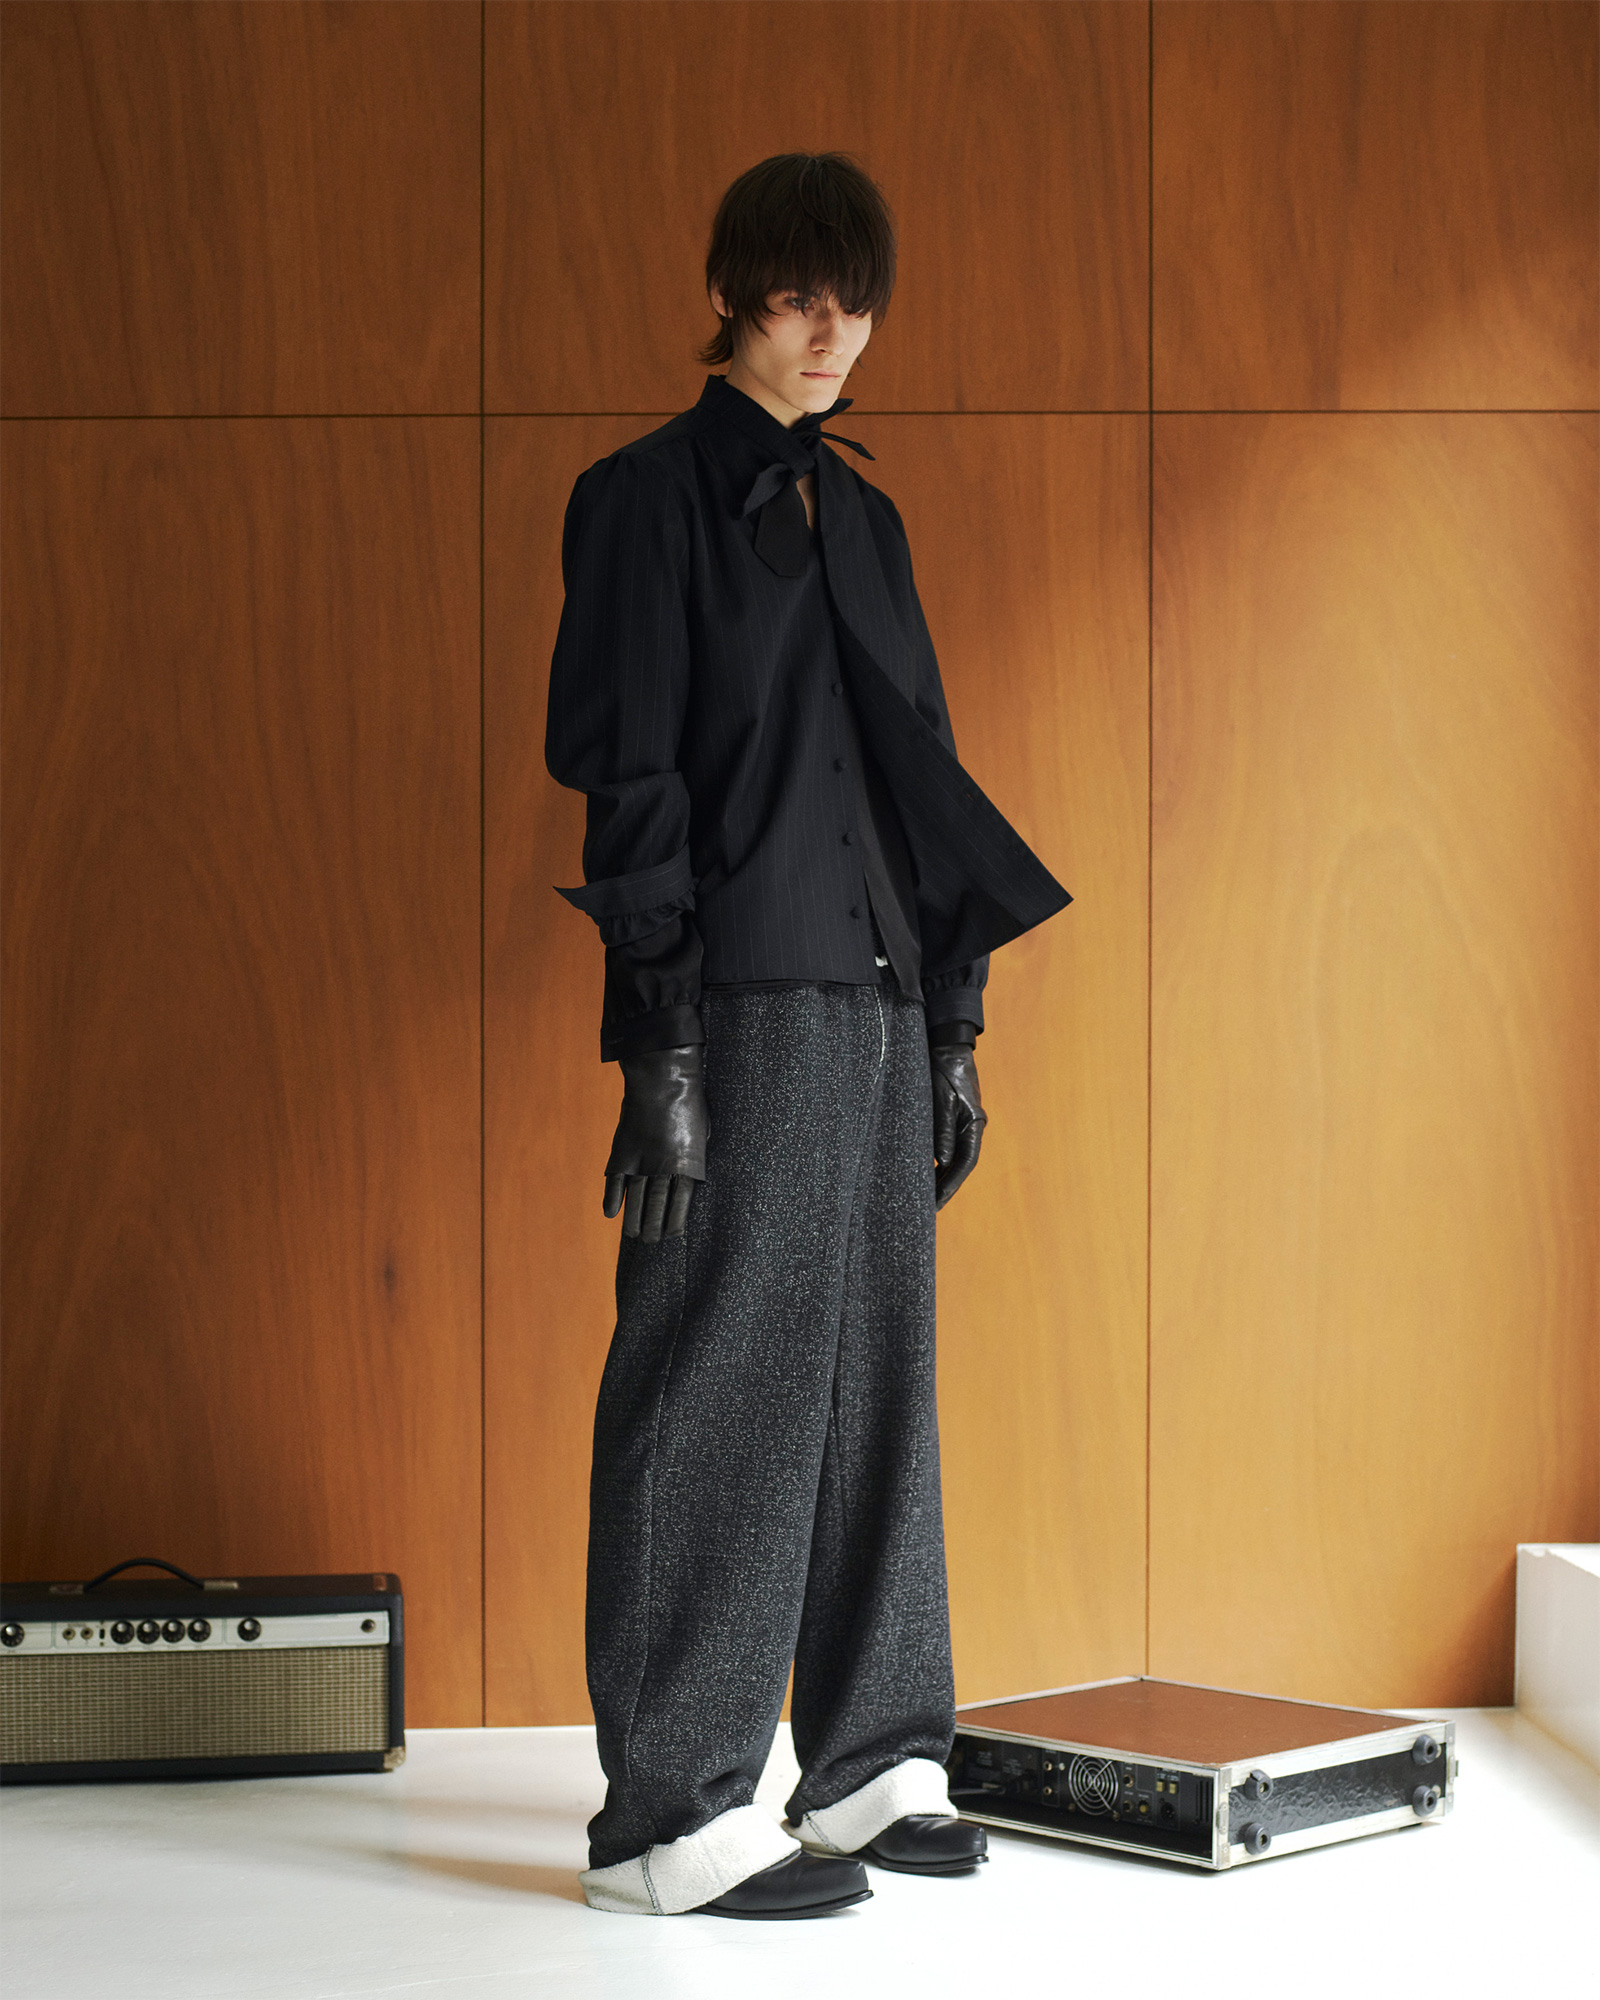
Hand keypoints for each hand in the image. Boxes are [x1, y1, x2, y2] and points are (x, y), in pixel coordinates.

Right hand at [604, 1043, 708, 1241]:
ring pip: (636, 1200)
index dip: (675, 1223)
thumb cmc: (690, 1101)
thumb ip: (695, 1153)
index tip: (672, 1235)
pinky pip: (615, 1181)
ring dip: (634, 1220)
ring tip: (634, 1235)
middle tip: (650, 1241)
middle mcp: (664, 1167)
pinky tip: (611, 1214)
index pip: (681, 1205)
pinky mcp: (622, 1151)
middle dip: (653, 1227)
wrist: (663, 1078)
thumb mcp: (703, 1130)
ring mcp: (641, 1160)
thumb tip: (691, 1170)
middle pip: (657, 1207)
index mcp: (688, 1164)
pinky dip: (612, 1198)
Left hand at [930, 1045, 986, 1209]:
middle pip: (959, 1165)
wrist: (946, 1044)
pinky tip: (922, 1171)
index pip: (964, 1163)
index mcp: (974, 1124)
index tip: (936, 1204)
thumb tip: (940, 1162)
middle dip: (944, 1187)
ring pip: (951, 1158)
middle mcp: (970, 1127)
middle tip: (927, 1209)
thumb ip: (942, 1130)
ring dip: (939, 1177)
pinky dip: (934, 1161)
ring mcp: (961, 1123)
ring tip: (923, 1197)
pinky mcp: (951, 1118)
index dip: (950, 1185)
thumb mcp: (941, 1098)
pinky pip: (944, 1146)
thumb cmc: (944, 1069)